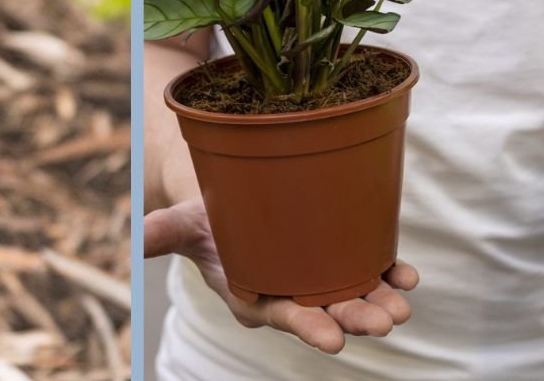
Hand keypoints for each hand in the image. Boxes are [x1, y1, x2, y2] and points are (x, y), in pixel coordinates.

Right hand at [145, 197, 418, 353]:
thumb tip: (137, 239)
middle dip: (355, 319)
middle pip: (327, 312)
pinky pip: (368, 270)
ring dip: (379, 301)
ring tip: (401, 304)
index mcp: (256, 296)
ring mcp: (319, 278)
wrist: (229, 203)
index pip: (285, 316)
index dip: (309, 328)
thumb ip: (162, 235)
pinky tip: (407, 276)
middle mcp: (292, 293)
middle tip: (382, 322)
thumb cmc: (204, 220)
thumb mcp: (181, 225)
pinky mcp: (339, 257)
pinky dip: (389, 273)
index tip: (332, 340)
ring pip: (353, 296)